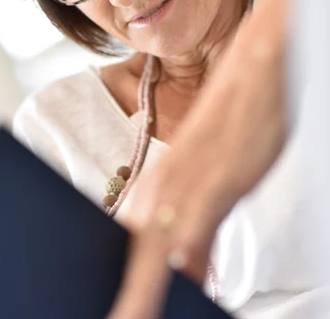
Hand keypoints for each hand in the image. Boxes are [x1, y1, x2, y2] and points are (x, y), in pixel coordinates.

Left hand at [107, 0, 289, 318]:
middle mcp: (159, 191)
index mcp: (154, 190)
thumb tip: (187, 267)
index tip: (113, 307)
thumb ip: (198, 226)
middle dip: (124, 299)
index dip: (120, 284)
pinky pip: (188, 238)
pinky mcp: (212, 186)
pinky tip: (176, 291)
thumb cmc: (233, 121)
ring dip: (136, 300)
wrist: (253, 71)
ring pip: (147, 261)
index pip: (123, 249)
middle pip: (126, 261)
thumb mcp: (211, 180)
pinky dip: (178, 271)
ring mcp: (182, 189)